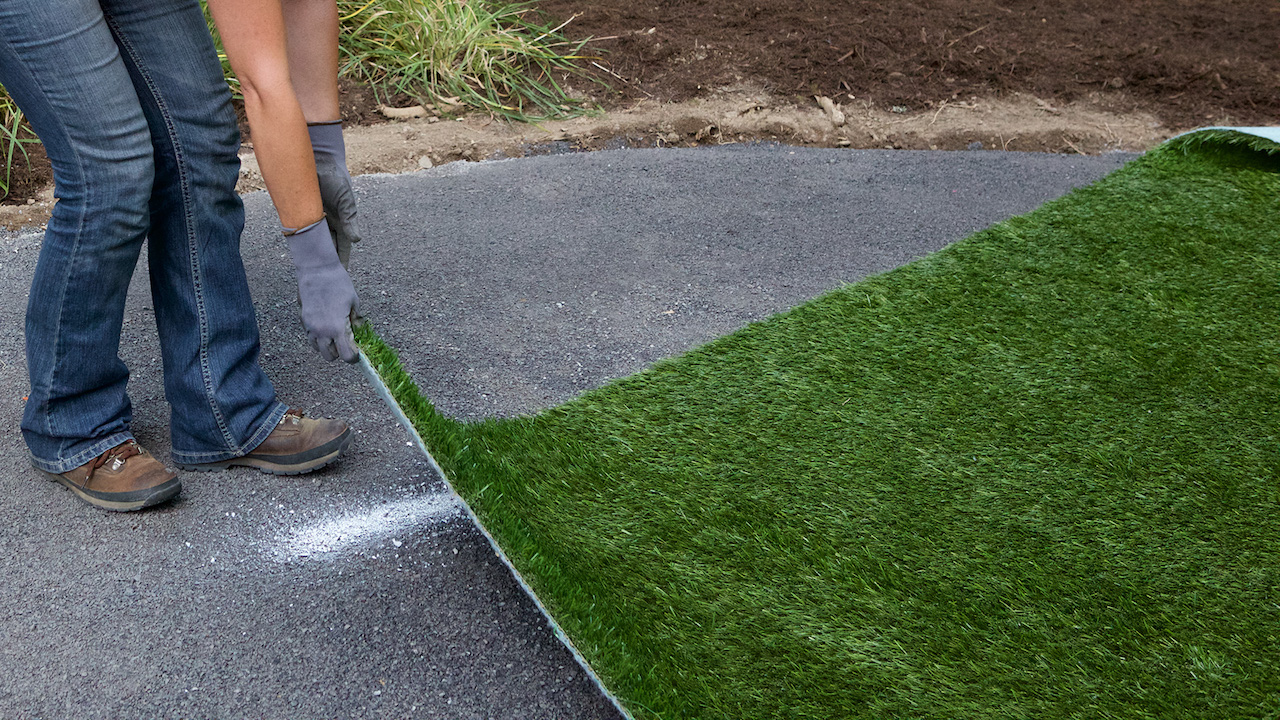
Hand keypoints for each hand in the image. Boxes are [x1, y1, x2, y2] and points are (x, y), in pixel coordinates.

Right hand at [287, 220, 360, 362]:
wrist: (317, 270)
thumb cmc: (339, 284)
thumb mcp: (354, 303)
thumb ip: (356, 322)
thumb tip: (358, 334)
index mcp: (338, 328)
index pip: (346, 355)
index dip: (353, 358)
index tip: (357, 354)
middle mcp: (322, 331)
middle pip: (330, 357)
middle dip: (340, 353)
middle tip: (346, 343)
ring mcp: (311, 327)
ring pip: (318, 349)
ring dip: (327, 347)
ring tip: (335, 335)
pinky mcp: (304, 321)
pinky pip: (310, 338)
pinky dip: (318, 338)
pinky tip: (325, 327)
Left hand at [308, 122, 359, 267]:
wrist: (319, 160)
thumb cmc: (336, 178)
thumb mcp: (346, 201)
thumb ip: (350, 220)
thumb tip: (357, 240)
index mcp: (341, 222)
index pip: (342, 247)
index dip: (341, 261)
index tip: (340, 276)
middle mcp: (328, 223)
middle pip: (327, 247)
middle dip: (326, 262)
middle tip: (323, 279)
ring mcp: (314, 219)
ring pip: (314, 242)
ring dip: (312, 254)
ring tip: (310, 271)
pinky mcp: (301, 212)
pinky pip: (300, 230)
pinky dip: (299, 240)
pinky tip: (298, 253)